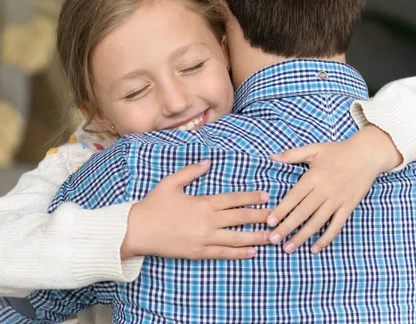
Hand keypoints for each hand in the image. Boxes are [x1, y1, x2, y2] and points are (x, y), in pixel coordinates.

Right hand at [121, 160, 270, 259]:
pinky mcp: (199, 253)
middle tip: (277, 216)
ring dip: (257, 237)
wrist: (138, 230)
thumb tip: (208, 162)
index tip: (266, 196)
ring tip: (273, 237)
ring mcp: (205, 239)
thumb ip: (191, 171)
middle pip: (240, 218)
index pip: (234, 199)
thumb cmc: (153, 205)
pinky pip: (224, 253)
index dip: (251, 197)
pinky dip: (240, 253)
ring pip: (237, 238)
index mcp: (203, 203)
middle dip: (260, 217)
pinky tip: (252, 252)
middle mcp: (208, 221)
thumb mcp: (171, 183)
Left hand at [266, 125, 401, 254]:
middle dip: (287, 227)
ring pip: (317, 222)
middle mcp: (325, 190)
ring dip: (302, 236)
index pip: (294, 197)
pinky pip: (336, 225)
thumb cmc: (338, 151)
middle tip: (273, 240)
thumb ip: (292, 155)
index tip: (269, 222)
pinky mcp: (348, 207)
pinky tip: (315, 249)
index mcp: (314, 177)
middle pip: (303, 212)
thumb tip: (271, 157)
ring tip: (288, 248)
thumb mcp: (314, 149)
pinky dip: (326, 238)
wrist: (367, 155)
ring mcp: (337, 200)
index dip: (281, 210)